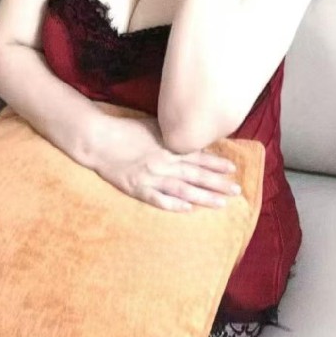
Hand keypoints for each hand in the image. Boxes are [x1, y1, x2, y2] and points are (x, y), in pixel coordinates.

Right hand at [86, 109, 240, 211]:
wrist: (98, 139)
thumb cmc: (126, 130)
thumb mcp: (153, 126)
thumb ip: (171, 135)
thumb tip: (189, 137)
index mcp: (168, 147)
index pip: (197, 157)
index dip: (216, 163)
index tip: (233, 169)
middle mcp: (163, 162)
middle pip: (196, 175)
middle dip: (218, 183)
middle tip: (236, 190)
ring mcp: (150, 177)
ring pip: (182, 189)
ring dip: (203, 197)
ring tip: (221, 204)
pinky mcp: (136, 188)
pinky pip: (157, 199)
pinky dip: (173, 204)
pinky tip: (188, 209)